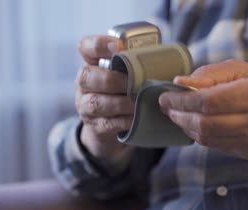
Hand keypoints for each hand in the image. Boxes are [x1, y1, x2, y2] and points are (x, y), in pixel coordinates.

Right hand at [75, 35, 132, 158]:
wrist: (112, 125)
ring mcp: (86, 105)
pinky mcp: (95, 125)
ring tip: (138, 103)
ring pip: (95, 102)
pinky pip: (107, 123)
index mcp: (92, 63)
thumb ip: (137, 63)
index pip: (86, 46)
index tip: (118, 47)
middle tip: (134, 83)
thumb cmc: (124, 91)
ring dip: (120, 103)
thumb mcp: (125, 74)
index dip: (99, 45)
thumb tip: (163, 57)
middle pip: (86, 76)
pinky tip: (136, 117)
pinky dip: (124, 120)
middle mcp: (84, 83)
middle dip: (113, 80)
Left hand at [159, 59, 247, 158]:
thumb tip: (182, 83)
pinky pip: (215, 146)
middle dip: (179, 115)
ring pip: (207, 138)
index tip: (166, 96)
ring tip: (178, 114)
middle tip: (167, 106)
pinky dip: (199, 134)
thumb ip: (213, 73)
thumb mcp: (246, 69)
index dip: (182, 100)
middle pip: (205, 124)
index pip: (210, 101)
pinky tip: (195, 123)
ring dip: (186, 126)